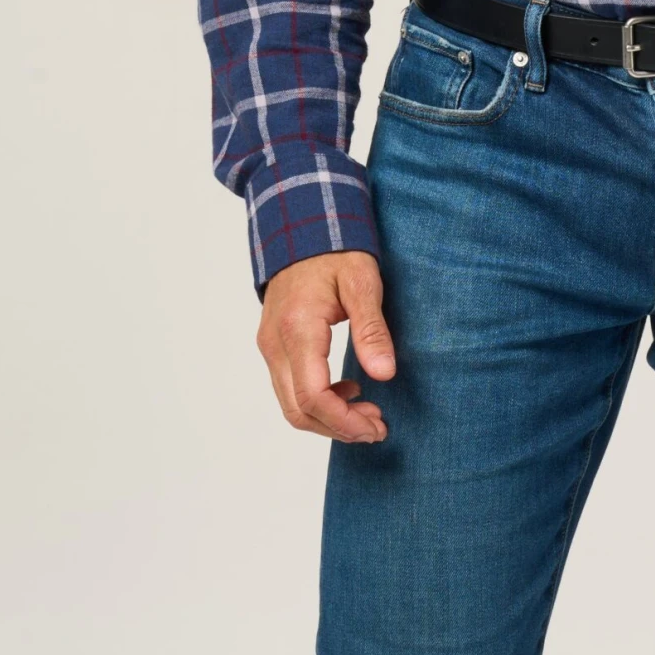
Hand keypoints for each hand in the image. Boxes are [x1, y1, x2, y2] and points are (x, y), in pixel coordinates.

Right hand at [257, 249, 395, 442]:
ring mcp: (269, 346)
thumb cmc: (335, 250)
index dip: (344, 422)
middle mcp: (275, 344)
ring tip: (369, 413)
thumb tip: (384, 374)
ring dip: (329, 418)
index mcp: (297, 329)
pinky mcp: (273, 345)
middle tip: (378, 427)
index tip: (377, 427)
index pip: (313, 397)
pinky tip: (349, 391)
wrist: (302, 226)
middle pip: (298, 411)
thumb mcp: (362, 282)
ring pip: (291, 405)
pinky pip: (289, 388)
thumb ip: (371, 329)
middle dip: (339, 428)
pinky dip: (318, 402)